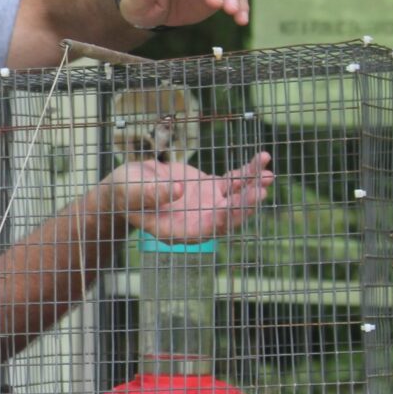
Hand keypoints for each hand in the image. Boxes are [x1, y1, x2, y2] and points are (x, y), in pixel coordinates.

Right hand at [102, 152, 272, 242]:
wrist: (127, 185)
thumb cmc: (125, 193)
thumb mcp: (132, 192)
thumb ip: (152, 193)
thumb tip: (178, 190)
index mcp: (178, 231)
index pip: (206, 230)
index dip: (221, 220)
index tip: (232, 207)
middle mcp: (198, 221)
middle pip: (228, 217)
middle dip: (245, 204)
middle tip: (259, 190)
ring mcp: (207, 205)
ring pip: (235, 199)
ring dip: (252, 187)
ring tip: (267, 173)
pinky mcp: (210, 189)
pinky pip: (233, 183)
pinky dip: (246, 173)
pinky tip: (261, 162)